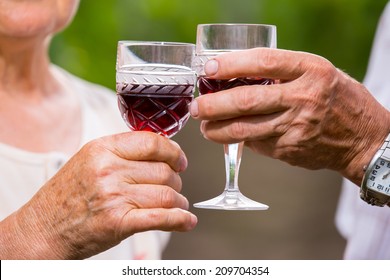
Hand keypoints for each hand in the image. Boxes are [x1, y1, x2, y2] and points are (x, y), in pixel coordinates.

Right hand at [0, 132, 196, 258]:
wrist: (42, 228)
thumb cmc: (66, 195)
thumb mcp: (89, 160)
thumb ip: (122, 152)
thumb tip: (159, 151)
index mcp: (103, 149)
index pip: (152, 143)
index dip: (173, 152)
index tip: (179, 161)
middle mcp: (108, 170)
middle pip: (163, 171)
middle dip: (176, 181)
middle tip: (174, 187)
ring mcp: (113, 196)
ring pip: (166, 194)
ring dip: (178, 201)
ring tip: (177, 205)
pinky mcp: (117, 222)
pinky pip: (160, 217)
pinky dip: (179, 220)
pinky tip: (187, 220)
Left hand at [190, 48, 389, 183]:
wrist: (363, 139)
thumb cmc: (338, 99)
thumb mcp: (317, 73)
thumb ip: (283, 73)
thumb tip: (238, 78)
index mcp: (311, 70)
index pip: (263, 62)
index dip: (231, 65)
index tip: (209, 70)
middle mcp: (303, 98)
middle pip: (247, 100)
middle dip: (213, 105)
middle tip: (197, 108)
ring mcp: (296, 127)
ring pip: (245, 129)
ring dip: (217, 130)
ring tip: (204, 127)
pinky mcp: (289, 149)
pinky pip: (256, 143)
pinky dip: (238, 140)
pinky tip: (229, 136)